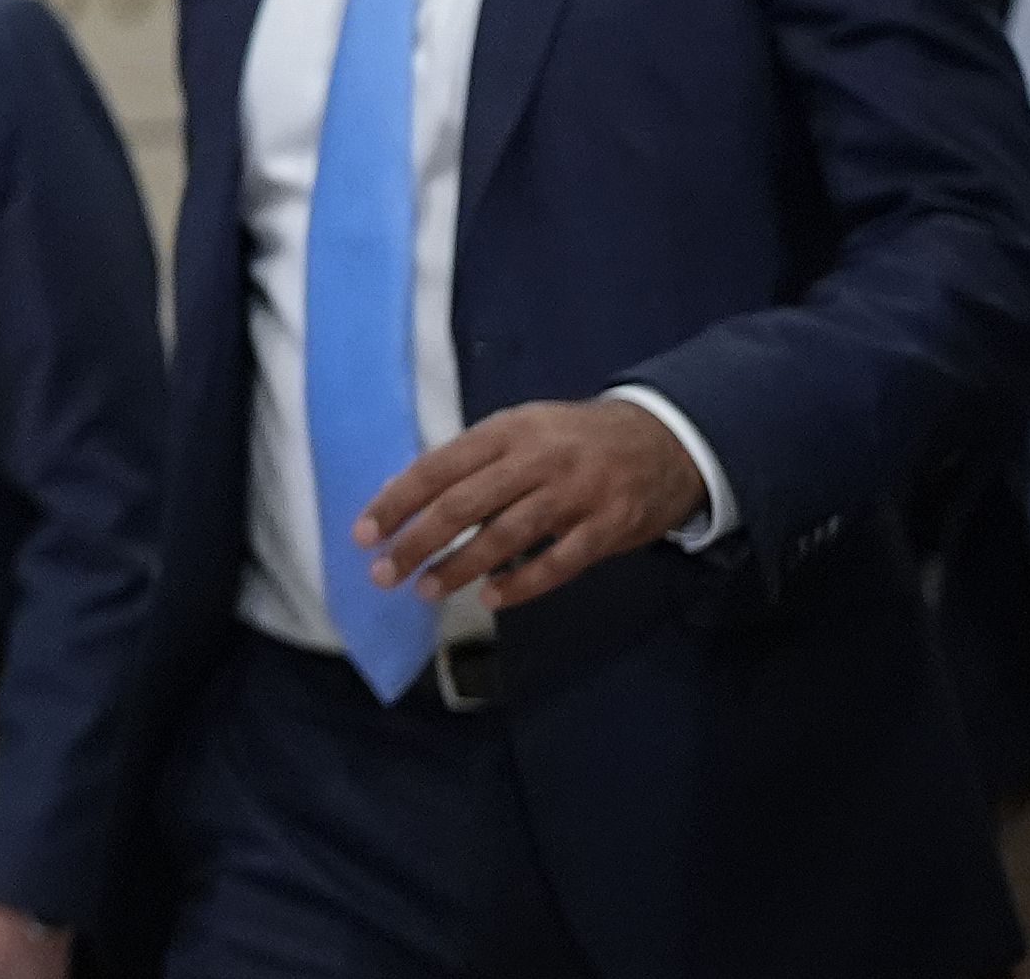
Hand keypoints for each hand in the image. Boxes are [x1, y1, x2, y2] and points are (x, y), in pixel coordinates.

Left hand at [359, 396, 704, 611]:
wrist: (664, 439)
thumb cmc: (573, 439)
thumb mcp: (523, 429)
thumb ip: (472, 460)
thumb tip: (406, 494)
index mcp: (507, 430)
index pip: (439, 466)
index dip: (398, 500)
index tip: (365, 532)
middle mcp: (538, 458)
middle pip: (465, 503)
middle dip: (419, 541)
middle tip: (385, 572)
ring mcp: (576, 493)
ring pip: (507, 535)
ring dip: (462, 567)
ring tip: (428, 589)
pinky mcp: (609, 527)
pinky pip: (560, 562)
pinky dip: (523, 583)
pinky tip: (492, 599)